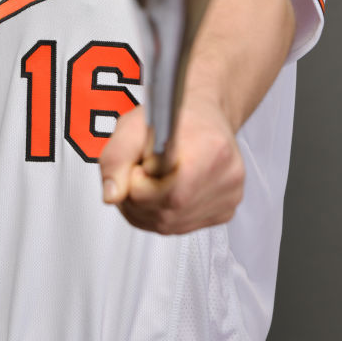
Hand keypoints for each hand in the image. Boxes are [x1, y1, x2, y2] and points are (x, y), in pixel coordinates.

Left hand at [98, 99, 244, 234]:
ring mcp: (230, 199)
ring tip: (154, 176)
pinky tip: (167, 187)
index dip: (139, 179)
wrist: (202, 113)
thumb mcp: (134, 124)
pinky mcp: (225, 213)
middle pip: (163, 213)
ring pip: (167, 225)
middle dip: (139, 195)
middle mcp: (227, 178)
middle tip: (144, 167)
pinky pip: (178, 227)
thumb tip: (112, 195)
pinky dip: (161, 212)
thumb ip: (117, 158)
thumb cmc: (172, 115)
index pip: (163, 192)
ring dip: (147, 206)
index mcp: (211, 149)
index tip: (143, 161)